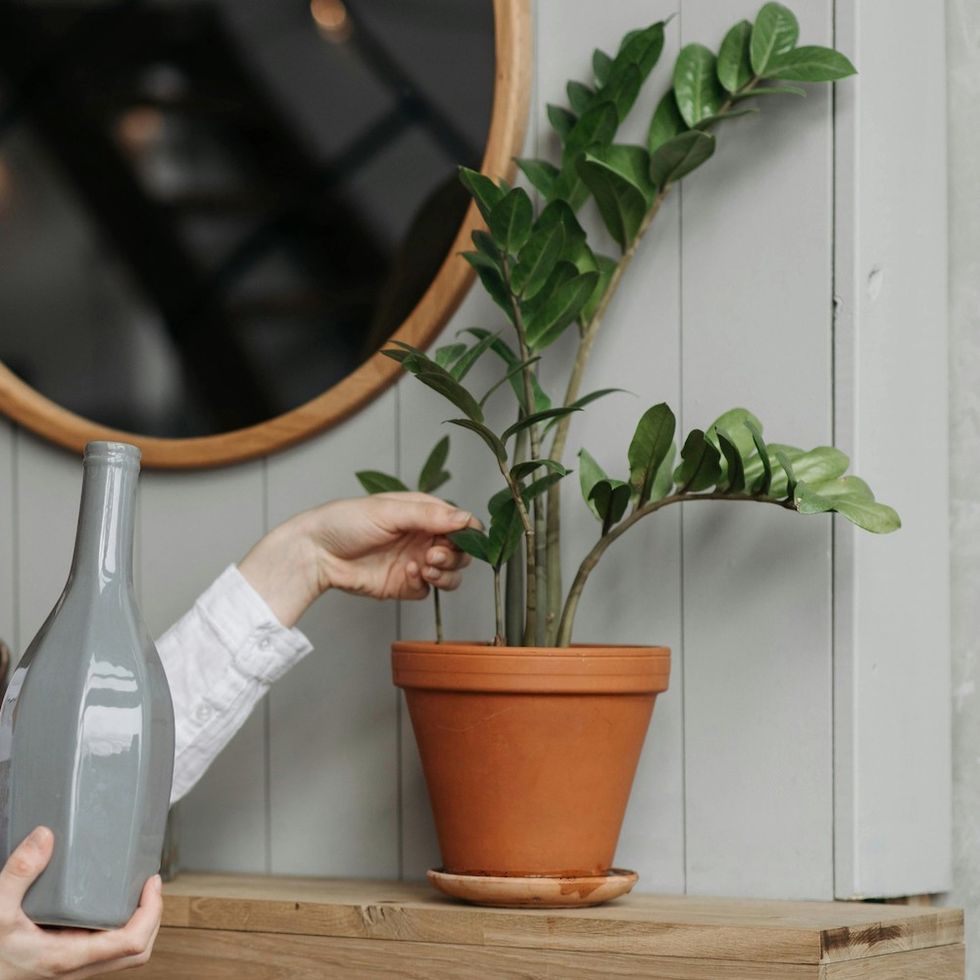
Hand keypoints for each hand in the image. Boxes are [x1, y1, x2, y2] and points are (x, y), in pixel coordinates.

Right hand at [0, 827, 160, 978]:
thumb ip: (19, 873)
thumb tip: (45, 836)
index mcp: (68, 957)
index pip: (132, 944)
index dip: (151, 912)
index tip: (151, 882)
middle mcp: (76, 966)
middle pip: (137, 952)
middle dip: (152, 917)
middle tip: (151, 884)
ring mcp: (73, 965)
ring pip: (123, 954)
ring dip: (139, 923)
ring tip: (137, 890)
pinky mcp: (67, 960)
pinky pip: (106, 949)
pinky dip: (120, 927)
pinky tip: (110, 902)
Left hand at [239, 493, 477, 626]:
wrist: (315, 553)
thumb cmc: (344, 522)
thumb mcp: (389, 511)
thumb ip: (430, 515)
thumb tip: (466, 518)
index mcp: (421, 513)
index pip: (460, 523)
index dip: (467, 532)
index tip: (466, 538)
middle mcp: (422, 537)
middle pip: (460, 551)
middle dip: (454, 555)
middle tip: (433, 554)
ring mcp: (414, 562)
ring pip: (450, 573)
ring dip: (446, 572)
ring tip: (426, 566)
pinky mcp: (404, 585)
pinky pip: (428, 590)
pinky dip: (425, 584)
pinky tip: (406, 574)